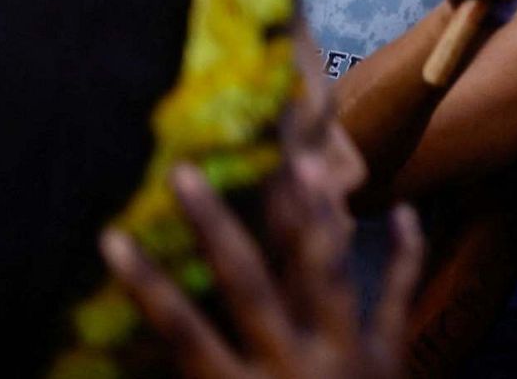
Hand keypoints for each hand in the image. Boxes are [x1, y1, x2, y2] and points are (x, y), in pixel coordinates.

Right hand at [102, 158, 422, 378]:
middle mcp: (292, 366)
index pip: (181, 332)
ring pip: (325, 272)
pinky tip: (405, 209)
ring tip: (301, 159)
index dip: (146, 286)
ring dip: (312, 215)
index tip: (109, 236)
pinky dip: (407, 253)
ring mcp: (347, 355)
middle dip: (215, 226)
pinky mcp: (390, 357)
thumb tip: (128, 362)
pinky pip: (399, 296)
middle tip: (184, 171)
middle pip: (247, 283)